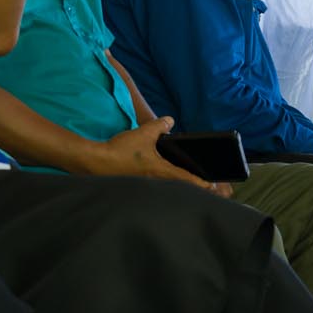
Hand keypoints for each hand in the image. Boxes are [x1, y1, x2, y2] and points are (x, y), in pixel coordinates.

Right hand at [94, 117, 226, 194]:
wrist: (97, 163)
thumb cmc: (121, 150)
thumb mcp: (143, 133)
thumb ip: (159, 126)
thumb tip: (170, 121)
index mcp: (162, 171)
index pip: (189, 179)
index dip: (204, 183)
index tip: (215, 186)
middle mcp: (158, 182)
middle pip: (183, 189)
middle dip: (198, 190)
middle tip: (211, 189)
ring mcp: (149, 187)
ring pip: (172, 190)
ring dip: (184, 190)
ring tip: (195, 188)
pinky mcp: (140, 187)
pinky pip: (160, 190)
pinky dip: (169, 188)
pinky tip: (170, 185)